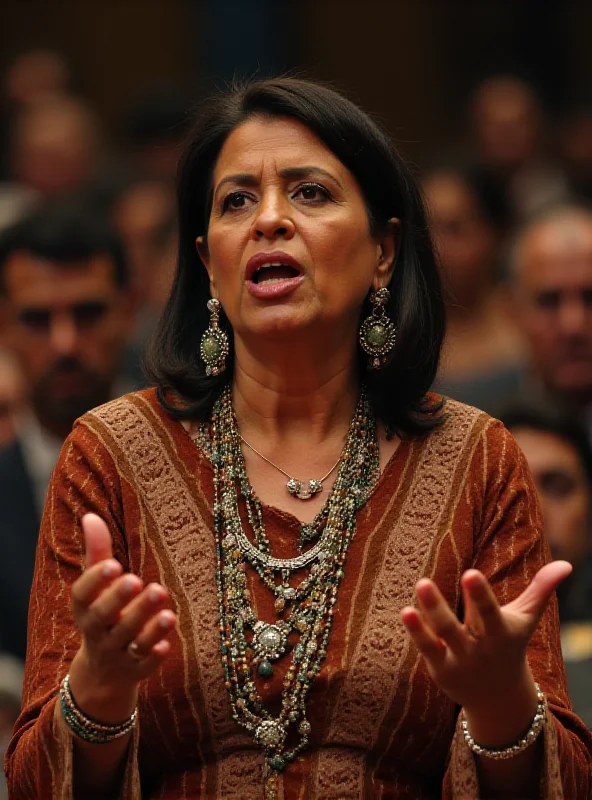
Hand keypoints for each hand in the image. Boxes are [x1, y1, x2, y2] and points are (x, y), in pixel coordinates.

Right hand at [68, 513, 176, 715]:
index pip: (82, 595)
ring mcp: (116, 654)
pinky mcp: (135, 671)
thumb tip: (90, 516)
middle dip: (121, 600)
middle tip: (139, 580)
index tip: (114, 564)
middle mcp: (97, 633)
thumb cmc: (104, 613)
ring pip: (130, 642)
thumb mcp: (98, 587)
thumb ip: (97, 553)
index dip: (95, 581)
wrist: (103, 672)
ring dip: (148, 628)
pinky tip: (168, 645)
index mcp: (84, 609)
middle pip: (105, 618)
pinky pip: (143, 667)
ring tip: (168, 611)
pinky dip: (154, 658)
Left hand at [400, 561, 570, 713]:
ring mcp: (458, 660)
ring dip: (426, 615)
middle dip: (440, 607)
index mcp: (499, 633)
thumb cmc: (509, 644)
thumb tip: (568, 564)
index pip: (489, 612)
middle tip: (422, 581)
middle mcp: (478, 648)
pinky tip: (405, 612)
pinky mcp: (441, 668)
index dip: (479, 594)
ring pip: (439, 636)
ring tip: (416, 588)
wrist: (500, 698)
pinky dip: (417, 632)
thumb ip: (541, 590)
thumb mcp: (525, 620)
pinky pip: (427, 648)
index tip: (470, 573)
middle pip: (456, 627)